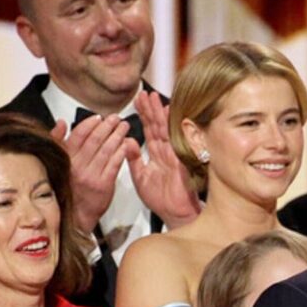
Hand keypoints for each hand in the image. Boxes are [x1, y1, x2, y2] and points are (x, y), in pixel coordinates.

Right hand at [52, 114, 137, 233]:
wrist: (76, 214)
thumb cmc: (69, 186)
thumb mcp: (59, 162)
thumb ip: (59, 141)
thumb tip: (61, 122)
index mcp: (66, 159)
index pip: (78, 136)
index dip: (89, 124)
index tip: (98, 117)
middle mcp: (77, 166)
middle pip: (94, 140)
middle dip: (107, 126)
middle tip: (117, 118)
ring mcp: (91, 176)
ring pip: (106, 150)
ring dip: (117, 136)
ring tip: (124, 127)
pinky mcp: (104, 185)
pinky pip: (115, 164)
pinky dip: (121, 152)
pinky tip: (126, 144)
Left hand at [130, 91, 200, 228]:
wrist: (174, 213)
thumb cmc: (160, 199)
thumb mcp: (140, 177)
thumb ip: (134, 159)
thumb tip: (126, 141)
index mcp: (156, 154)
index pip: (148, 130)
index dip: (143, 115)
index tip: (137, 101)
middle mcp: (166, 151)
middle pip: (157, 125)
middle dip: (150, 109)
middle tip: (144, 92)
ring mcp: (174, 153)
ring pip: (165, 129)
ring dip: (159, 113)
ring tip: (153, 97)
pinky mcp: (180, 159)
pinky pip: (175, 139)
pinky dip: (172, 126)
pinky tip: (169, 113)